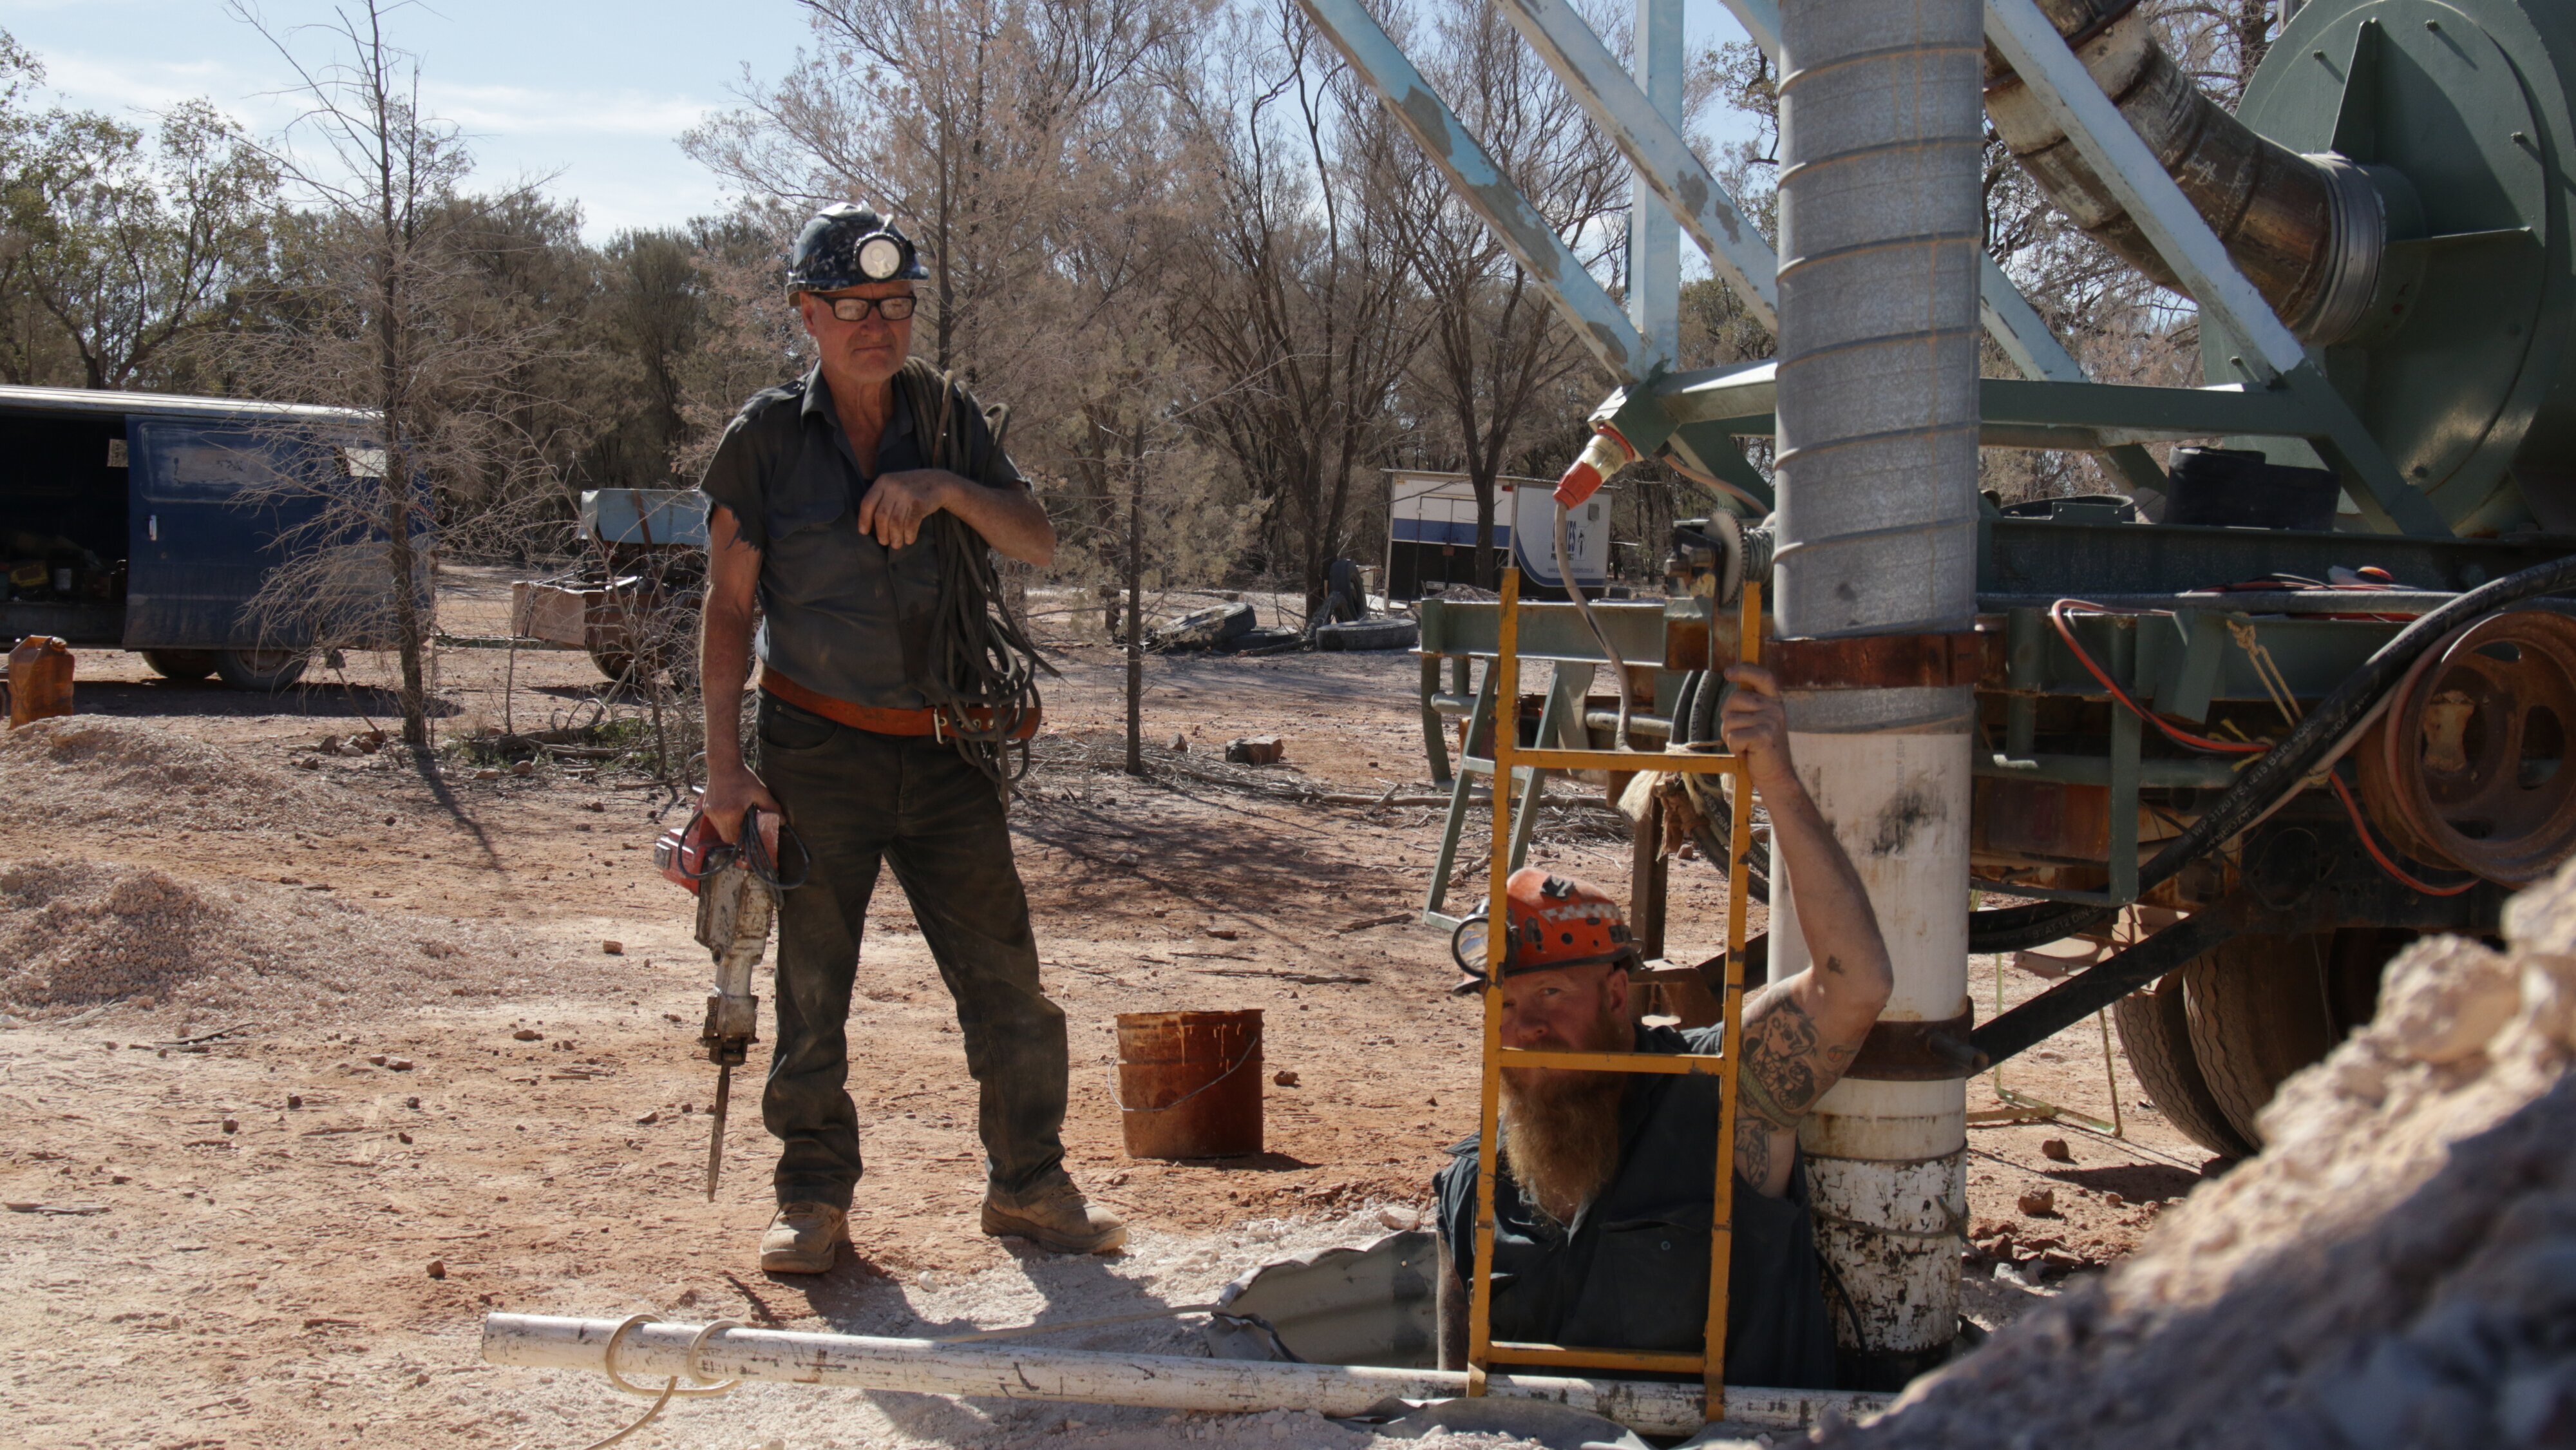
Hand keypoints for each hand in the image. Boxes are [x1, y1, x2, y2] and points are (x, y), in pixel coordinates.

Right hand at [702, 761, 782, 847]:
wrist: (723, 764)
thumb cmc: (742, 777)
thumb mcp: (760, 792)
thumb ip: (771, 808)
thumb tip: (782, 821)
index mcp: (730, 814)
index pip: (734, 838)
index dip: (743, 841)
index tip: (751, 840)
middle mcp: (717, 815)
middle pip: (726, 837)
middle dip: (737, 837)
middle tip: (747, 832)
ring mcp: (709, 812)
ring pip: (719, 830)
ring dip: (730, 829)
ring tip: (740, 821)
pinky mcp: (706, 807)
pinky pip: (715, 822)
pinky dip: (723, 822)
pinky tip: (732, 814)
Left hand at [856, 469, 954, 548]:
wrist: (938, 482)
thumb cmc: (911, 489)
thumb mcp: (893, 486)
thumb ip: (881, 499)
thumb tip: (869, 525)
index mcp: (883, 481)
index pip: (867, 503)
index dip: (864, 519)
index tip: (864, 532)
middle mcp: (893, 486)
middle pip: (881, 515)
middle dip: (881, 532)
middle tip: (884, 542)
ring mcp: (907, 494)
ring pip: (895, 522)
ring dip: (895, 537)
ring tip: (896, 544)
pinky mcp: (920, 502)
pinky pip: (910, 524)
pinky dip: (909, 535)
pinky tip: (909, 539)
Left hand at [1719, 663, 1796, 789]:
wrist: (1776, 776)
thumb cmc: (1761, 749)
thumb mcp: (1759, 722)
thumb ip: (1749, 706)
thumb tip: (1732, 690)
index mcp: (1774, 701)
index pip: (1763, 676)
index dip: (1745, 670)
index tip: (1728, 673)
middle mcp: (1775, 708)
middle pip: (1734, 699)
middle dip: (1728, 717)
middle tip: (1740, 734)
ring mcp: (1771, 721)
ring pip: (1730, 720)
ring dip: (1730, 736)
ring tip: (1746, 745)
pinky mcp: (1764, 736)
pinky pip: (1733, 736)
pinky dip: (1734, 748)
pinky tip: (1747, 753)